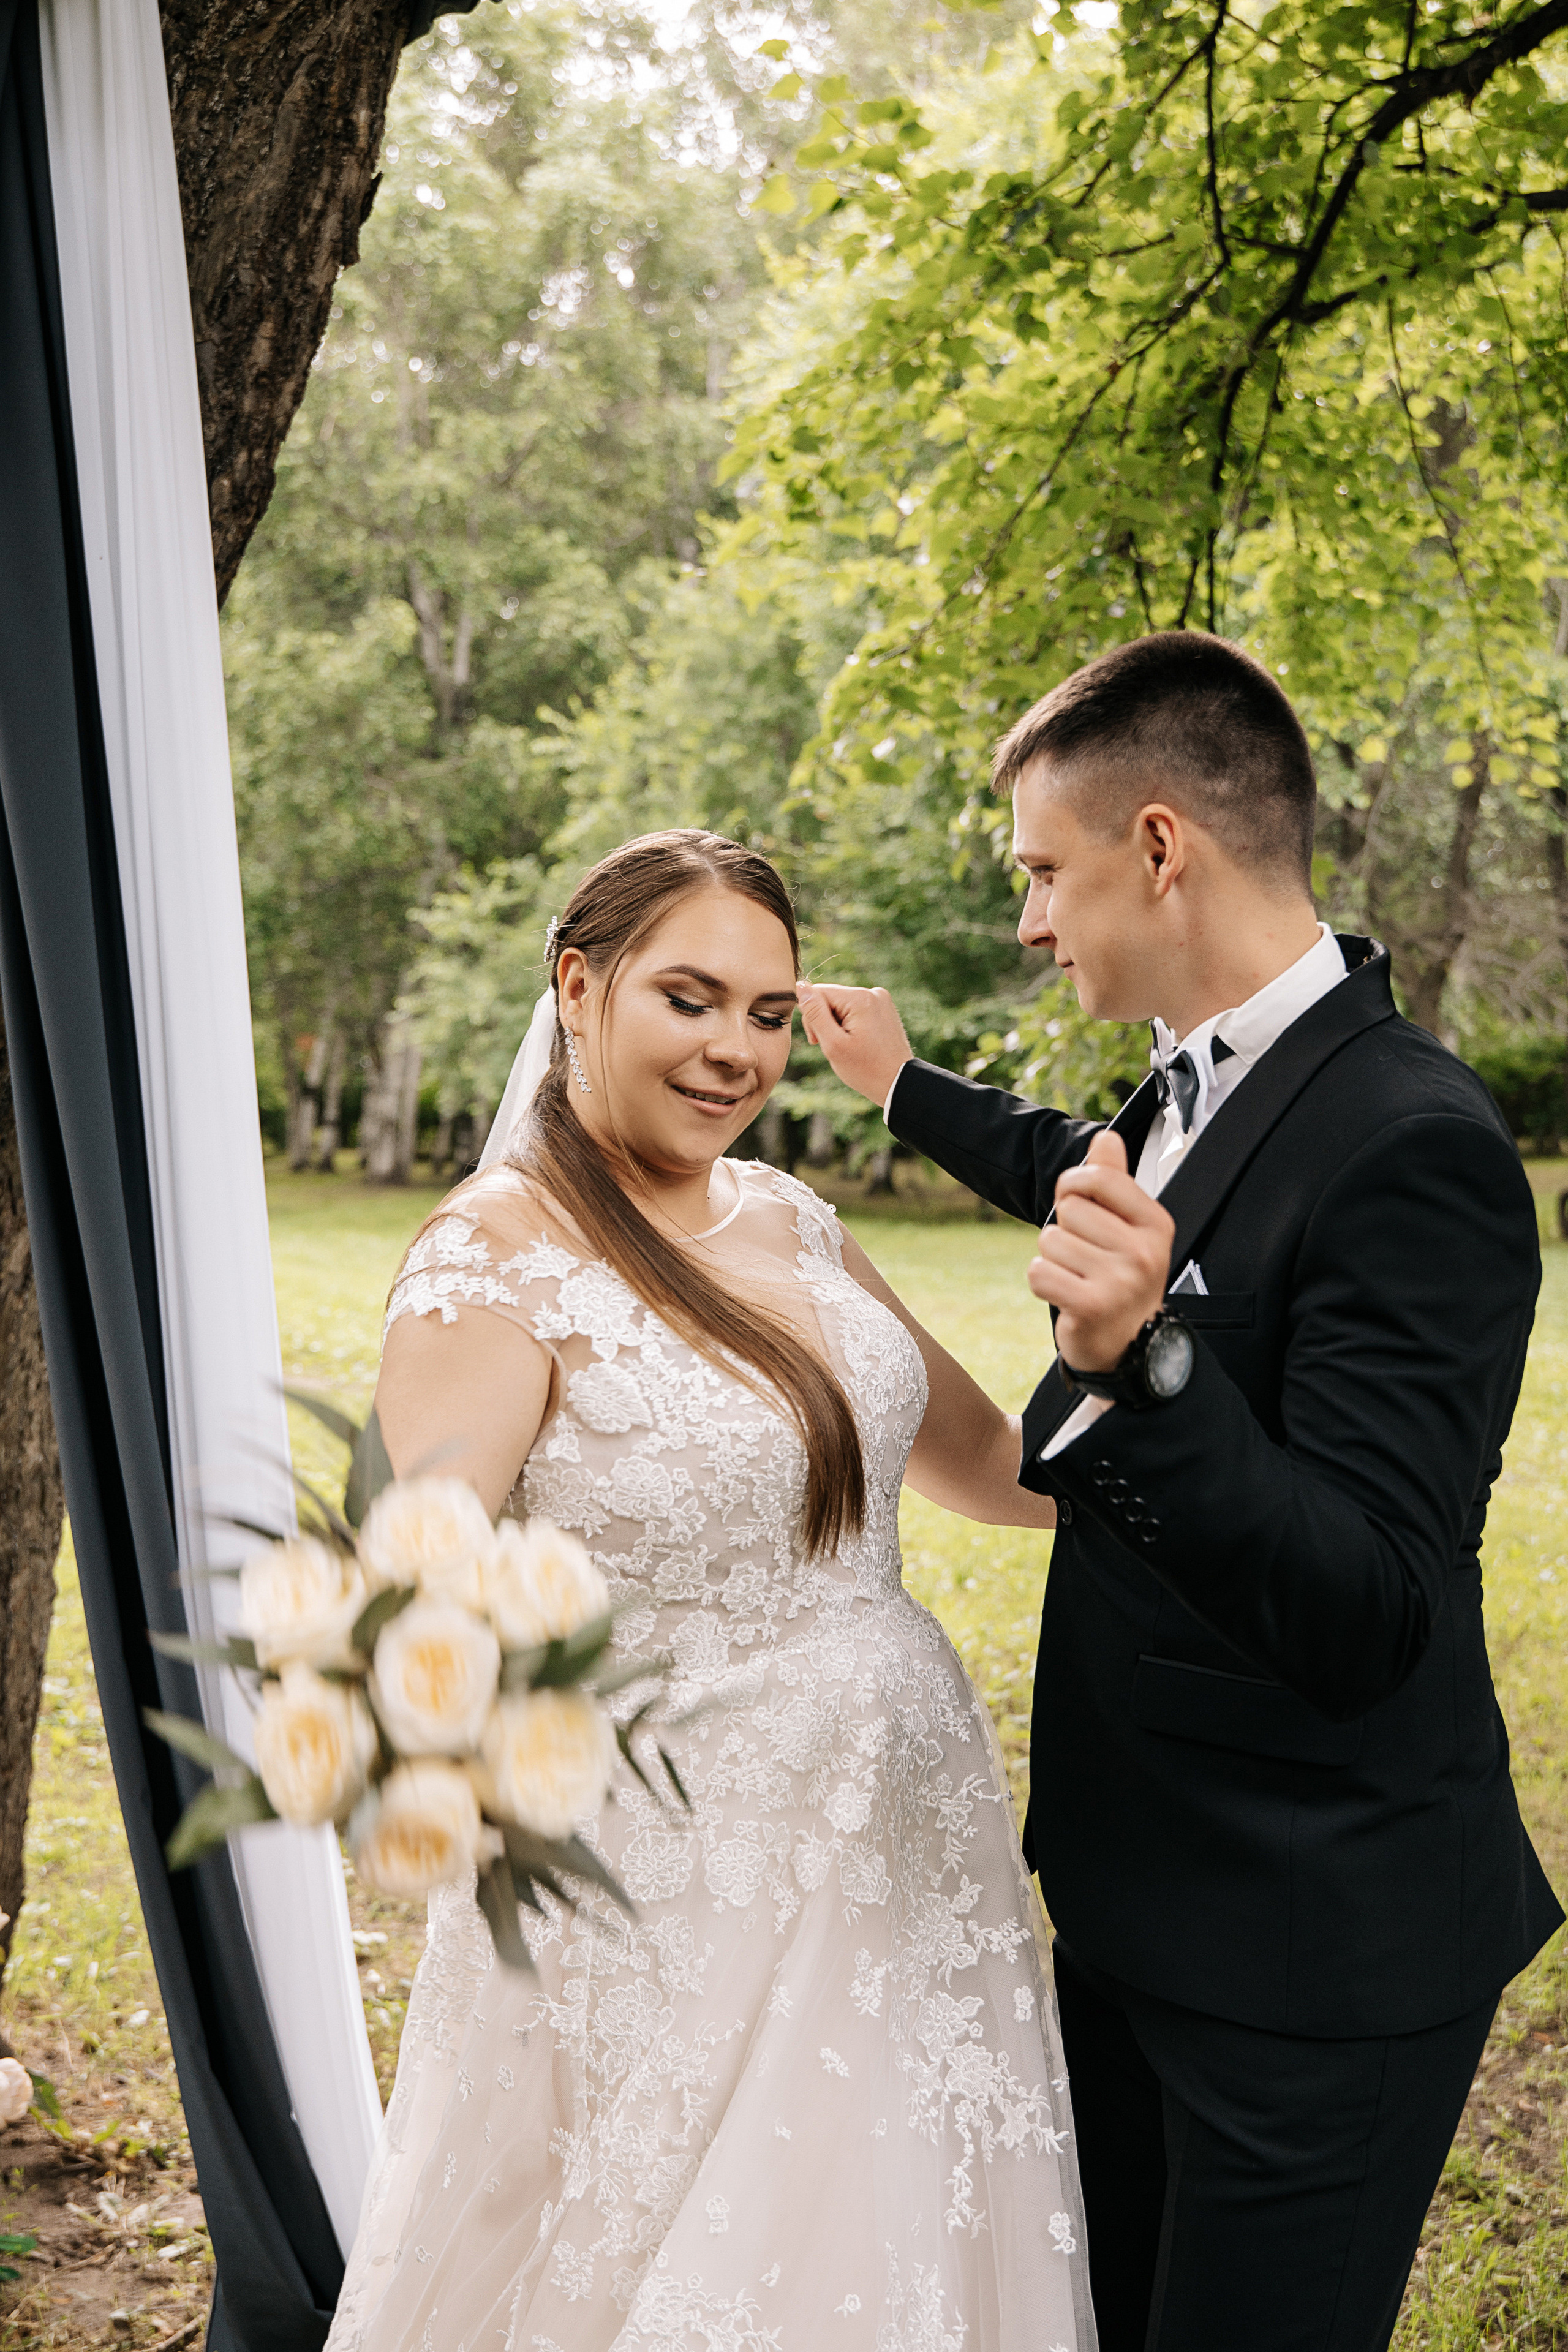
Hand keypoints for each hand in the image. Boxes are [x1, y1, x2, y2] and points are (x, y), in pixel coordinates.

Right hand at [795, 981, 912, 1107]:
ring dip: (837, 1025)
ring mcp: (881, 1000)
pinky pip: (855, 1010)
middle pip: (830, 998)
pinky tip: (857, 1043)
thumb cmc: (866, 1069)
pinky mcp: (884, 1009)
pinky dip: (850, 1025)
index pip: (818, 992)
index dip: (811, 1017)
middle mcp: (873, 992)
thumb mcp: (833, 1044)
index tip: (818, 1041)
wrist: (899, 1082)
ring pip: (841, 1005)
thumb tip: (801, 987)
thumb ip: (815, 1014)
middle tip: (835, 1047)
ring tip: (848, 1047)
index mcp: (860, 998)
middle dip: (825, 1021)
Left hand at [1028, 1131, 1173, 1371]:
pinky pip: (1038, 1272)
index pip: (1100, 1176)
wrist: (1129, 1346)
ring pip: (1051, 1240)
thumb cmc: (1123, 1280)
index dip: (1075, 1185)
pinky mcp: (1091, 1306)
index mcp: (1155, 1223)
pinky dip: (1043, 1283)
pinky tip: (1067, 1295)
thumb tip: (1106, 1138)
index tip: (1080, 1203)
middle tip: (1087, 1258)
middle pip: (1070, 1209)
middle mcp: (1143, 1251)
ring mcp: (1120, 1281)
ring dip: (1054, 1259)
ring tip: (1080, 1278)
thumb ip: (1115, 1181)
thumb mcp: (1130, 1228)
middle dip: (1066, 1230)